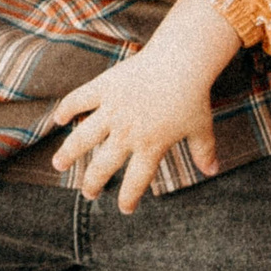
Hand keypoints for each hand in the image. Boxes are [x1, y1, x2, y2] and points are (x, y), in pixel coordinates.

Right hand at [48, 0, 239, 212]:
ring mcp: (112, 111)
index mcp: (150, 146)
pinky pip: (78, 100)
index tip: (124, 209)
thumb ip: (204, 151)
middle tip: (88, 194)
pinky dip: (66, 109)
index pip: (136, 181)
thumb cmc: (194, 96)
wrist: (181, 61)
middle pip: (103, 166)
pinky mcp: (104, 88)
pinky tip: (57, 119)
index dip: (129, 198)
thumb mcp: (201, 127)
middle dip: (93, 184)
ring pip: (82, 138)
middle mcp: (127, 133)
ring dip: (68, 154)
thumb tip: (213, 171)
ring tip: (58, 165)